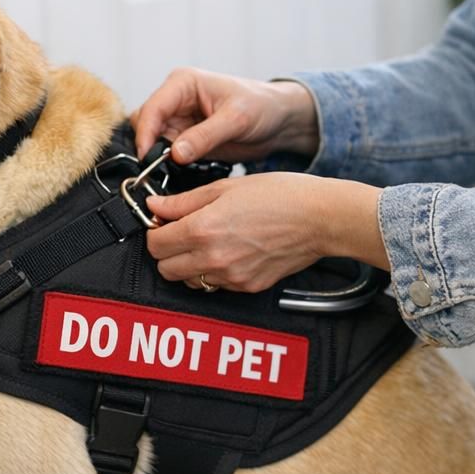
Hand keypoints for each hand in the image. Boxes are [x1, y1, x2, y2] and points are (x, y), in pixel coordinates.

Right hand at [131, 68, 319, 163]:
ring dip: (156, 159)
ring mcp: (178, 120)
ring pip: (152, 141)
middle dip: (148, 147)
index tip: (147, 157)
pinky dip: (167, 166)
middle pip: (145, 124)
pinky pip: (165, 154)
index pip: (153, 107)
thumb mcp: (236, 119)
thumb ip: (204, 136)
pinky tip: (175, 175)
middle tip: (155, 171)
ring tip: (166, 175)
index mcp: (183, 83)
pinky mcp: (184, 139)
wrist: (279, 121)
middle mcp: (175, 100)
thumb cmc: (262, 106)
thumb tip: (175, 154)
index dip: (146, 133)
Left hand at [145, 173, 387, 291]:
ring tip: (207, 243)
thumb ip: (183, 201)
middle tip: (181, 234)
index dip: (155, 231)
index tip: (163, 223)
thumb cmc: (279, 196)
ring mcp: (230, 277)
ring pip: (188, 280)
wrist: (320, 219)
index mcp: (202, 229)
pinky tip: (229, 252)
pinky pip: (215, 286)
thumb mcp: (225, 187)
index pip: (154, 244)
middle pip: (164, 269)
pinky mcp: (247, 287)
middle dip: (167, 252)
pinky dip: (213, 272)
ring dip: (188, 264)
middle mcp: (213, 259)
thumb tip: (155, 206)